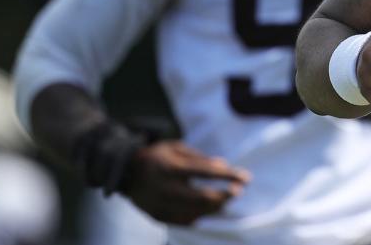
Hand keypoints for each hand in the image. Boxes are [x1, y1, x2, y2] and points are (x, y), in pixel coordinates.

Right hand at [121, 140, 250, 224]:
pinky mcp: (157, 216)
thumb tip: (224, 165)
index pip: (206, 172)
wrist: (124, 173)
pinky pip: (183, 221)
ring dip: (214, 208)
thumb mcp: (177, 148)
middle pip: (202, 197)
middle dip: (224, 196)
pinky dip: (198, 217)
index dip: (228, 176)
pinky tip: (209, 211)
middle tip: (238, 192)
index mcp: (171, 167)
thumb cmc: (157, 156)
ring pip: (194, 212)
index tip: (246, 178)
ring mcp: (160, 205)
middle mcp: (165, 188)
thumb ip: (200, 157)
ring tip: (226, 201)